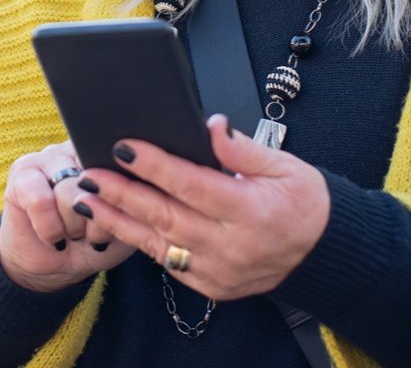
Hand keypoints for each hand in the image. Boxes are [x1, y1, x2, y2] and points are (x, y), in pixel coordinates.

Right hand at [0, 140, 135, 292]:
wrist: (56, 266)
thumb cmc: (96, 241)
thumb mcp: (125, 224)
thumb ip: (132, 198)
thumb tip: (134, 177)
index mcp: (109, 153)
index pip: (121, 164)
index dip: (120, 201)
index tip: (116, 220)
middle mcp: (78, 147)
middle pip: (96, 181)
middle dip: (96, 220)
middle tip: (90, 232)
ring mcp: (48, 156)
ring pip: (68, 192)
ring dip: (73, 227)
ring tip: (73, 233)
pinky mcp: (21, 173)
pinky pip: (41, 201)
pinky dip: (50, 229)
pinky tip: (54, 237)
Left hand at [69, 115, 329, 300]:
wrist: (323, 252)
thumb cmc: (305, 203)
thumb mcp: (285, 165)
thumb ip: (242, 148)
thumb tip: (210, 125)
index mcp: (251, 211)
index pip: (191, 184)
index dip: (155, 165)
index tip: (124, 147)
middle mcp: (232, 246)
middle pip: (166, 216)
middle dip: (122, 193)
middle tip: (89, 172)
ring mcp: (219, 271)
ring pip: (158, 243)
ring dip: (119, 219)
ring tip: (87, 197)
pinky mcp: (211, 285)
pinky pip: (168, 261)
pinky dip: (141, 240)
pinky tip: (117, 221)